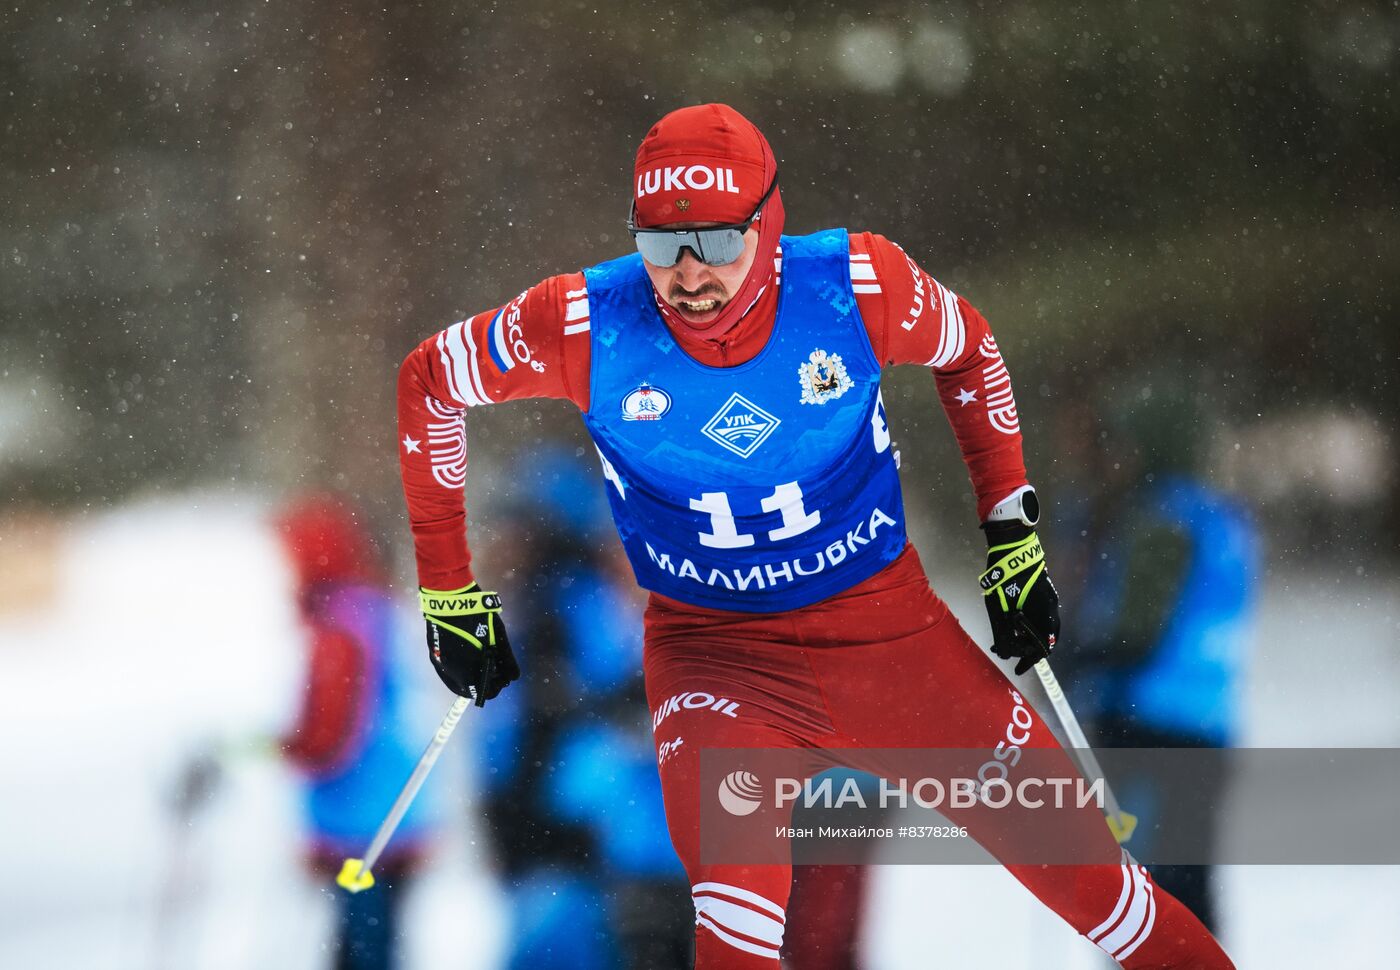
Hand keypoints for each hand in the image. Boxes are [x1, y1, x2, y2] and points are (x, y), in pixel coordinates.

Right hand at [420, 584, 520, 704]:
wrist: (450, 598)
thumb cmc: (478, 617)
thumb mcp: (498, 638)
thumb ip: (506, 661)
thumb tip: (513, 677)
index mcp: (467, 671)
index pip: (483, 693)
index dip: (496, 687)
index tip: (502, 677)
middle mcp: (450, 672)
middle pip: (468, 689)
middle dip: (482, 682)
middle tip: (492, 668)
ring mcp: (439, 663)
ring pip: (457, 680)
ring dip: (470, 675)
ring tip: (481, 657)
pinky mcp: (433, 654)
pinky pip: (447, 669)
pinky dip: (459, 667)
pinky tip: (468, 654)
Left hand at [979, 523, 1059, 674]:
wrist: (1011, 545)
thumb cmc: (1005, 577)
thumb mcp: (1000, 609)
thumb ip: (1003, 632)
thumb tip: (1003, 652)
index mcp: (1046, 612)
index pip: (1044, 645)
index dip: (1030, 659)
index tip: (1019, 668)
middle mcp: (1051, 607)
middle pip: (1044, 637)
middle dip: (1025, 648)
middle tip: (1007, 651)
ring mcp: (1048, 598)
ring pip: (1040, 626)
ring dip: (1024, 636)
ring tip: (1006, 639)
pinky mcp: (1041, 592)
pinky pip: (1037, 615)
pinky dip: (1025, 624)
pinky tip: (1011, 624)